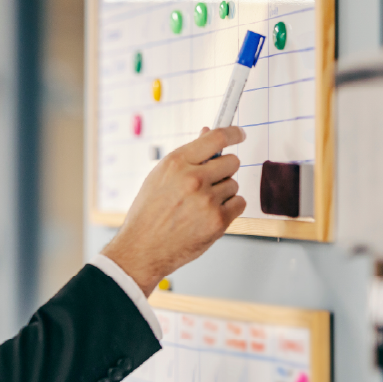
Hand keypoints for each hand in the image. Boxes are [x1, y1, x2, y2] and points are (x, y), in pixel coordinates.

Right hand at [101, 126, 246, 295]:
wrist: (142, 248)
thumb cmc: (148, 212)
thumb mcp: (160, 176)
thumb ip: (187, 156)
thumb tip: (207, 133)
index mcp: (176, 163)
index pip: (216, 138)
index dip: (232, 133)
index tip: (239, 134)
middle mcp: (192, 178)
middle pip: (232, 161)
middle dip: (225, 169)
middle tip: (211, 181)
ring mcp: (206, 200)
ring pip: (234, 184)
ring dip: (224, 192)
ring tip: (201, 204)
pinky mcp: (217, 221)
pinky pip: (239, 204)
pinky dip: (229, 209)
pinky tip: (209, 214)